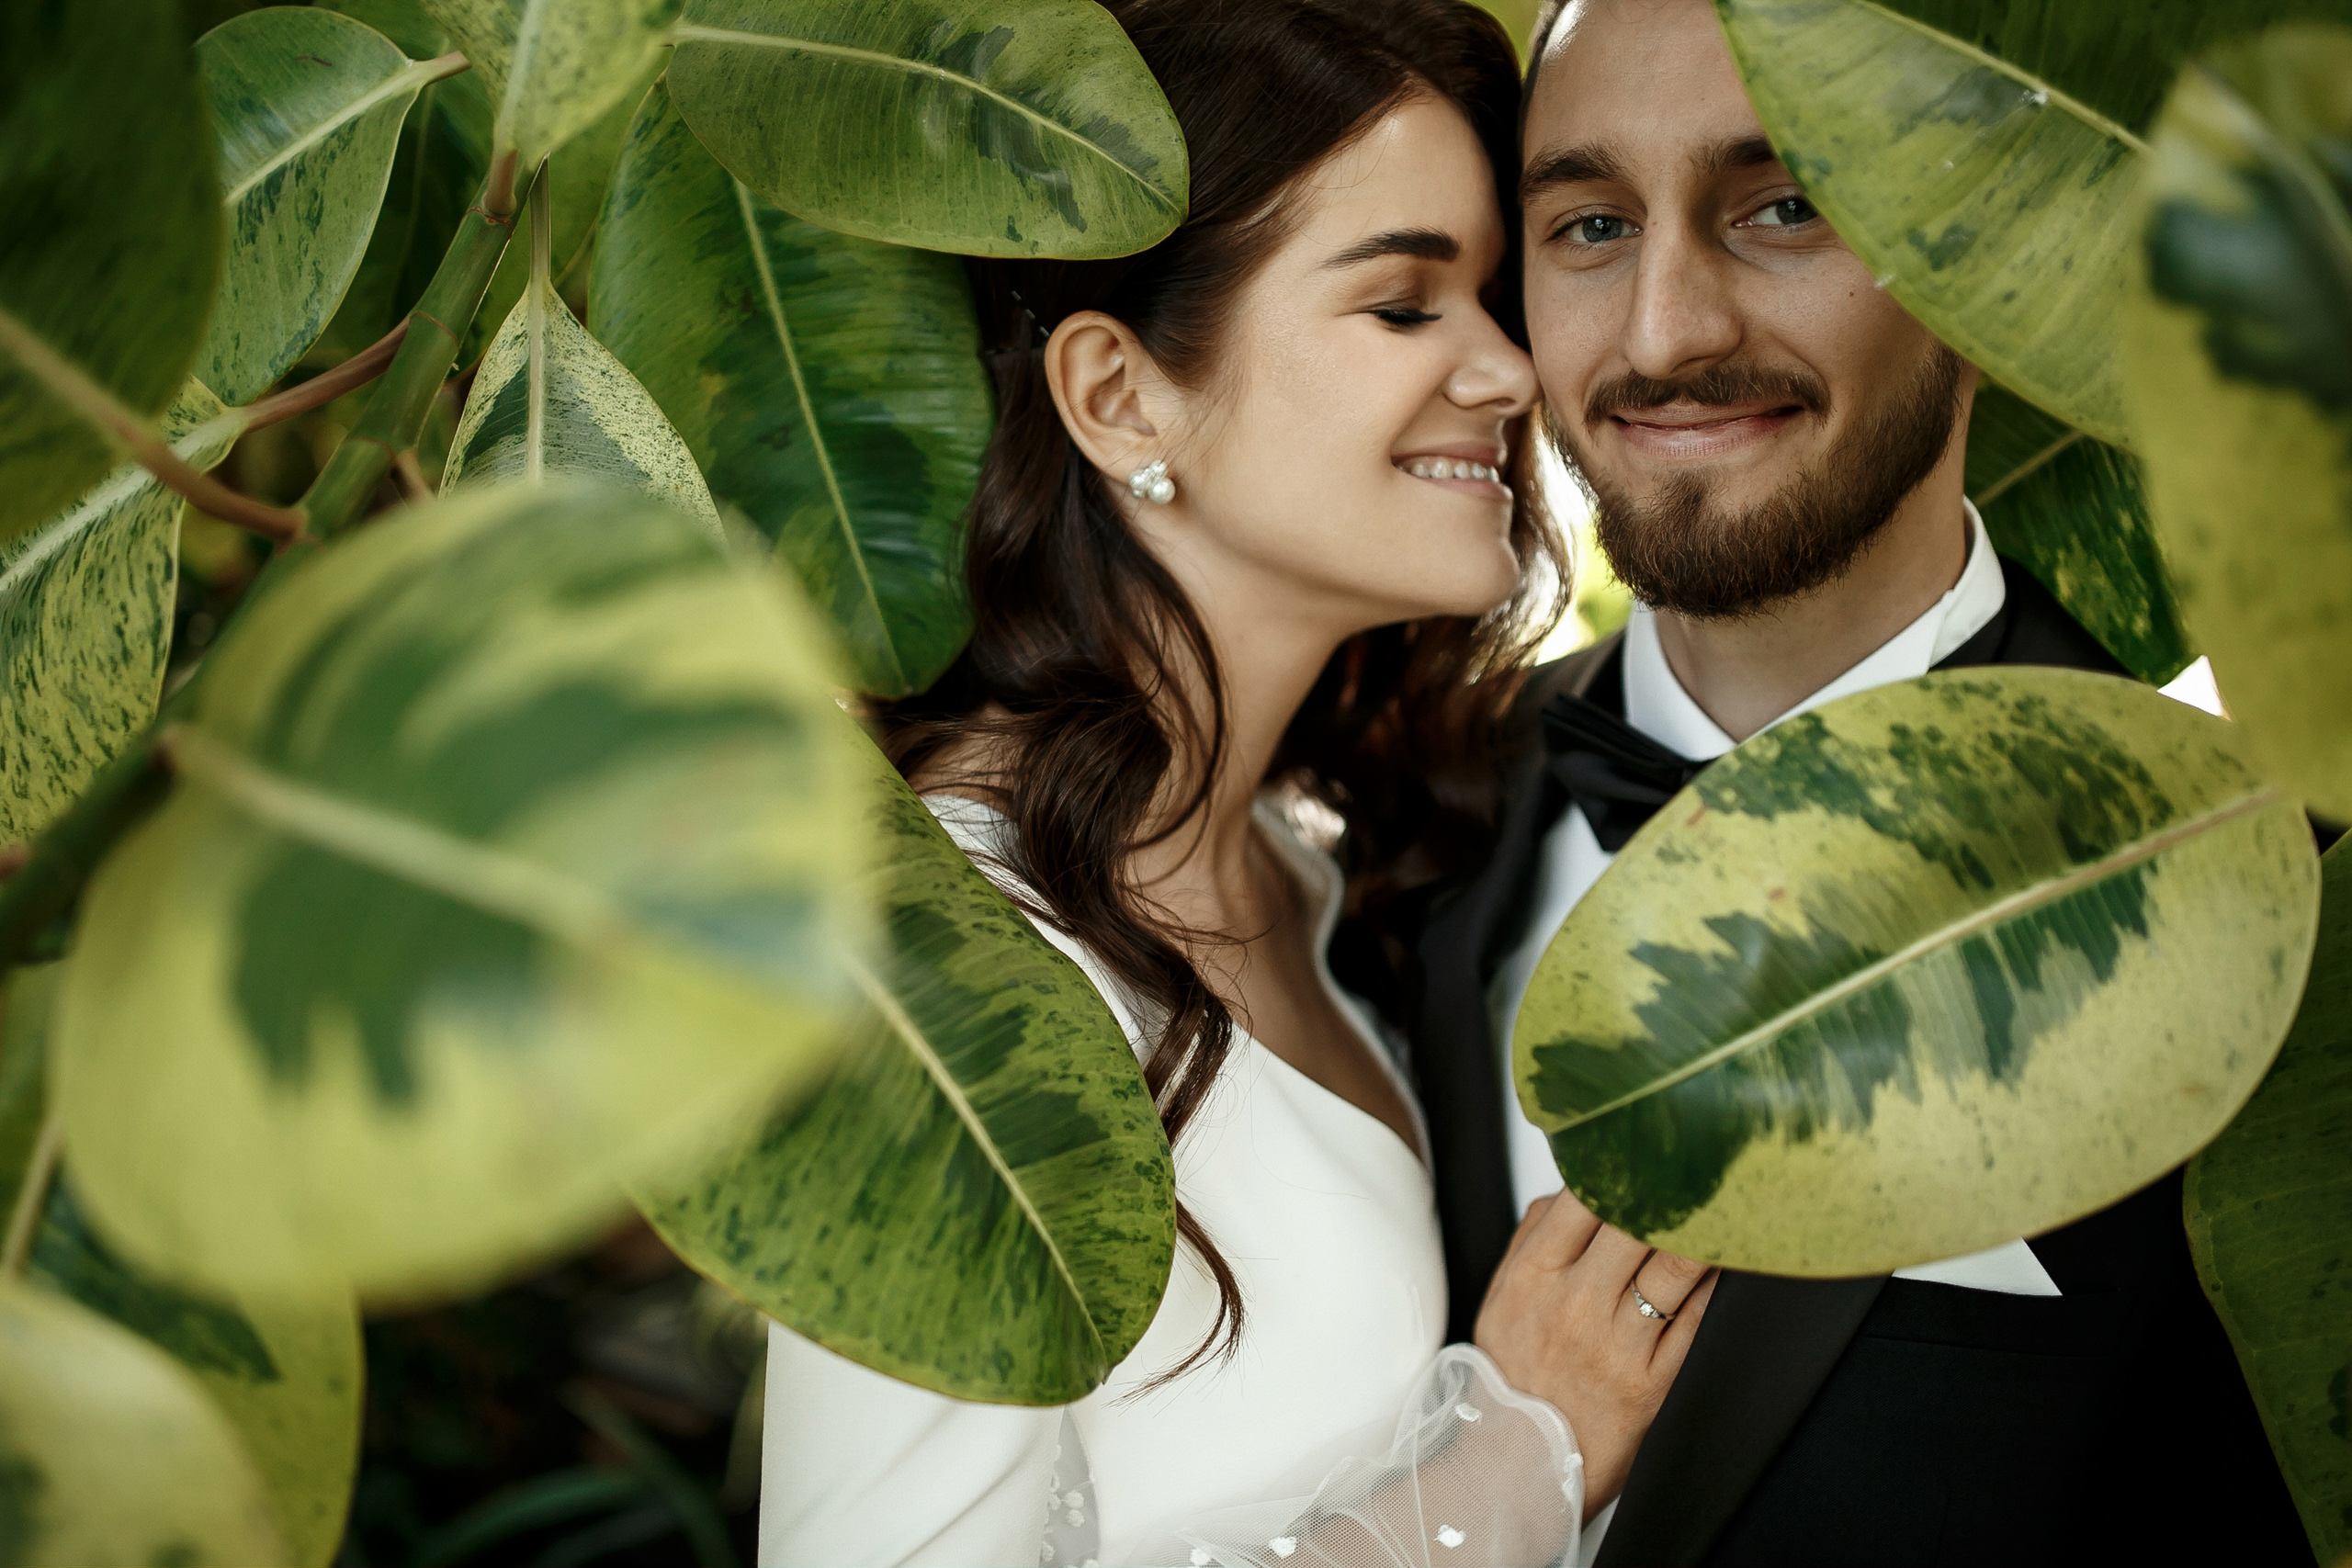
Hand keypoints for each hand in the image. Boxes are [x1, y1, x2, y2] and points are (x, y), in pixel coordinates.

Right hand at [1472, 1188, 1716, 1520]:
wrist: (1513, 1468)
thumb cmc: (1513, 1377)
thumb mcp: (1502, 1298)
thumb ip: (1534, 1236)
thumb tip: (1577, 1187)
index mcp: (1532, 1275)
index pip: (1584, 1196)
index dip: (1624, 1165)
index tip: (1653, 1149)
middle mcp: (1573, 1305)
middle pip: (1638, 1222)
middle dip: (1674, 1190)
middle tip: (1706, 1167)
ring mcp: (1614, 1346)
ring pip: (1677, 1266)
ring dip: (1709, 1231)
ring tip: (1731, 1207)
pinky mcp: (1651, 1384)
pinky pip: (1696, 1321)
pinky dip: (1718, 1288)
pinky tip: (1732, 1264)